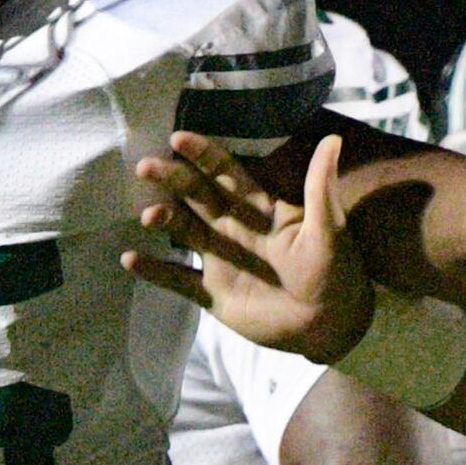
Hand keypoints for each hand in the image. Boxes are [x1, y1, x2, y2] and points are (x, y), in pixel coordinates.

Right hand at [125, 133, 375, 364]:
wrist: (329, 326)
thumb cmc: (335, 273)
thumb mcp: (330, 229)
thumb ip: (321, 187)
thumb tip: (333, 139)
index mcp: (260, 208)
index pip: (227, 173)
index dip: (204, 155)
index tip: (178, 138)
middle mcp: (234, 228)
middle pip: (197, 195)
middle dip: (172, 179)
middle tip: (145, 165)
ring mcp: (220, 260)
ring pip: (183, 232)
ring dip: (164, 220)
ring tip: (147, 215)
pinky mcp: (213, 294)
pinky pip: (178, 280)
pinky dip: (155, 272)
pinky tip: (130, 259)